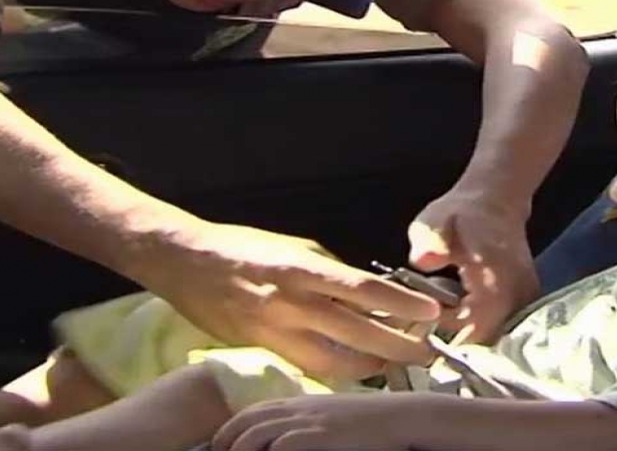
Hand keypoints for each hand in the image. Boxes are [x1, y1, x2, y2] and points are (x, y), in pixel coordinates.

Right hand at [139, 222, 439, 379]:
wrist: (186, 262)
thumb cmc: (243, 247)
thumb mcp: (294, 246)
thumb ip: (330, 271)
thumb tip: (367, 292)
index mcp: (303, 267)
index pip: (363, 289)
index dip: (401, 304)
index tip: (430, 312)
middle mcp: (291, 302)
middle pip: (356, 332)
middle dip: (397, 346)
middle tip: (424, 352)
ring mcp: (275, 330)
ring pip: (334, 362)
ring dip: (369, 366)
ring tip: (392, 364)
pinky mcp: (261, 349)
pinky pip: (307, 367)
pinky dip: (335, 371)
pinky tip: (353, 369)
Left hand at [213, 393, 426, 450]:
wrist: (399, 417)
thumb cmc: (367, 420)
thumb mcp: (330, 414)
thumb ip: (305, 420)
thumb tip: (283, 438)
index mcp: (297, 401)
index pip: (250, 412)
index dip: (228, 429)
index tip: (217, 446)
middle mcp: (296, 408)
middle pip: (245, 422)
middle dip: (223, 441)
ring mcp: (307, 421)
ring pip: (255, 434)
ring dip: (236, 449)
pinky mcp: (318, 435)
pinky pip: (280, 446)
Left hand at [408, 189, 540, 342]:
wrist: (494, 202)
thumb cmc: (459, 213)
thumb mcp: (435, 220)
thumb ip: (429, 240)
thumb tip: (424, 260)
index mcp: (498, 280)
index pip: (474, 330)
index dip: (444, 337)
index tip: (418, 328)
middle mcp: (519, 298)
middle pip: (486, 345)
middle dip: (453, 346)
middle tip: (423, 339)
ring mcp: (526, 305)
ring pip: (494, 343)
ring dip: (465, 343)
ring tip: (436, 333)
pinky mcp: (525, 308)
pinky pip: (499, 333)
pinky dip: (476, 335)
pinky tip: (454, 326)